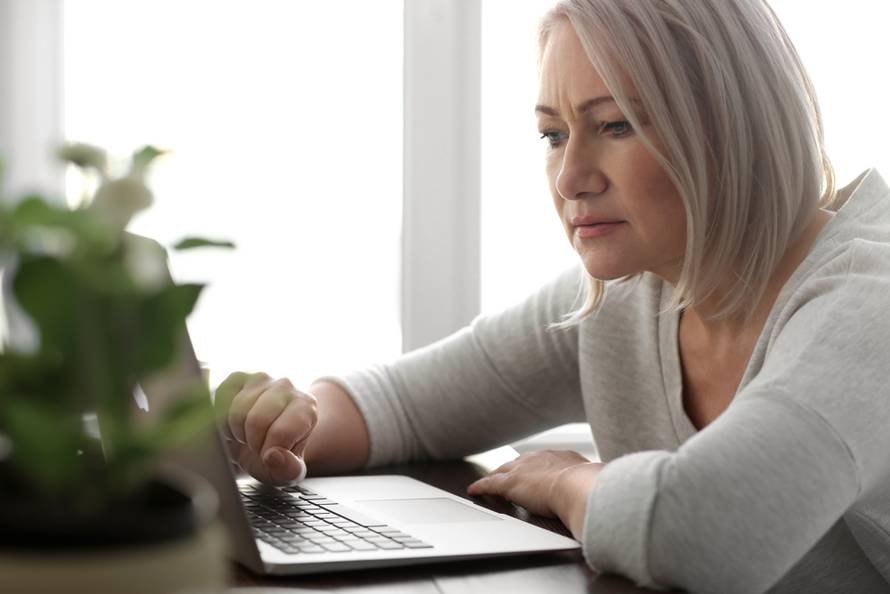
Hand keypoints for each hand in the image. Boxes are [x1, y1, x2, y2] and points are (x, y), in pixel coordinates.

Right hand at [214, 371, 317, 485]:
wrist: (262, 440)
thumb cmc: (277, 455)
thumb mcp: (288, 471)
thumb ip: (288, 470)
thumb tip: (274, 457)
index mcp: (306, 407)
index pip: (281, 433)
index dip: (269, 452)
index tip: (270, 454)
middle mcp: (287, 386)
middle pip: (256, 420)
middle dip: (252, 441)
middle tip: (256, 445)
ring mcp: (262, 378)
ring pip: (236, 410)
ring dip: (237, 431)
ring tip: (247, 434)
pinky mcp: (238, 377)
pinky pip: (221, 399)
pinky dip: (223, 417)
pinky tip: (235, 422)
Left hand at [467, 450, 602, 537]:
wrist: (578, 487)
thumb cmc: (590, 486)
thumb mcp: (592, 480)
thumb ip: (590, 482)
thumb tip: (601, 486)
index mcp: (558, 457)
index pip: (540, 461)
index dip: (533, 468)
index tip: (532, 473)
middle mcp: (538, 458)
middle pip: (518, 463)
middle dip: (511, 469)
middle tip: (505, 475)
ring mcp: (523, 470)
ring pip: (502, 471)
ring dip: (495, 477)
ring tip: (488, 483)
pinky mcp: (510, 483)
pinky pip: (490, 484)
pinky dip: (481, 487)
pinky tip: (474, 490)